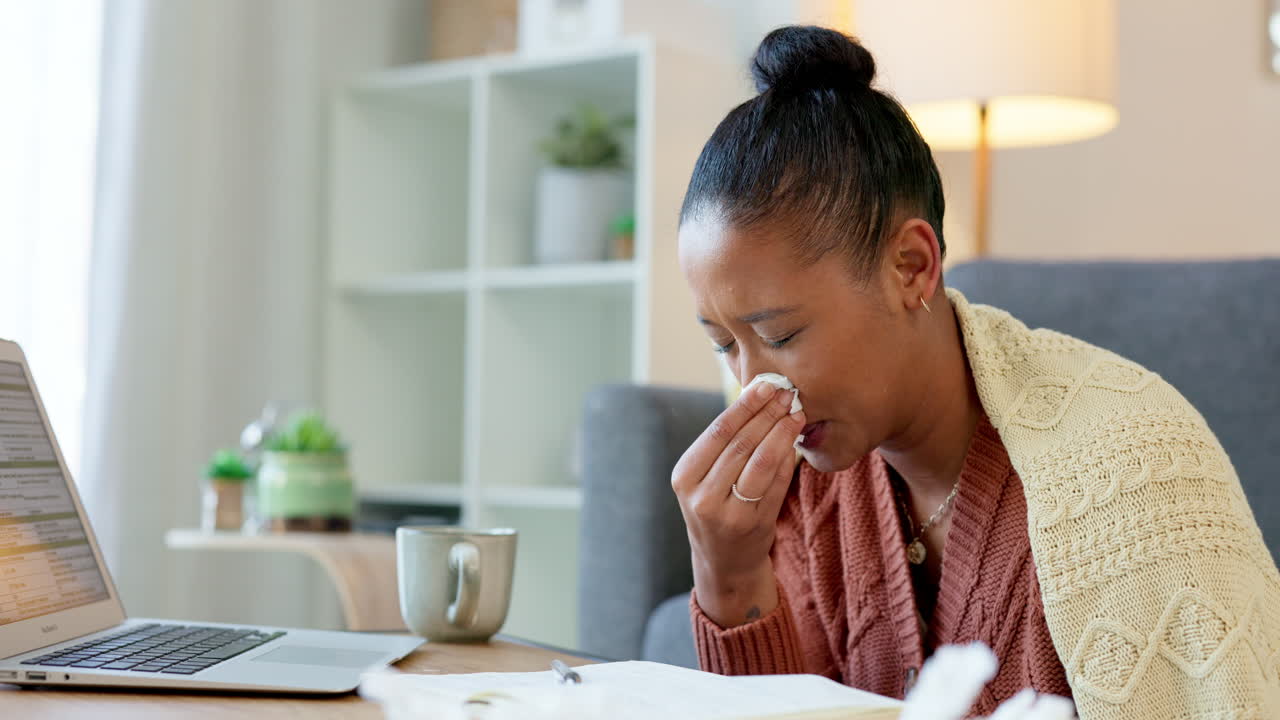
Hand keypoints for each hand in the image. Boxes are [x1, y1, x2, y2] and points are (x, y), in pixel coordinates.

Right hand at [670, 381, 805, 625]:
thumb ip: (725, 443)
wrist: (724, 561)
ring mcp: (728, 513)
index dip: (745, 406)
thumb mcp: (705, 478)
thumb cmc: (716, 506)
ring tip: (796, 414)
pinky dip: (788, 459)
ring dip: (782, 433)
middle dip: (767, 414)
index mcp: (684, 476)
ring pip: (761, 462)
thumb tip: (758, 396)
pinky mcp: (754, 525)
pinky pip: (777, 483)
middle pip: (741, 443)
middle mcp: (701, 496)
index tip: (766, 385)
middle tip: (788, 393)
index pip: (718, 431)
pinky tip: (796, 443)